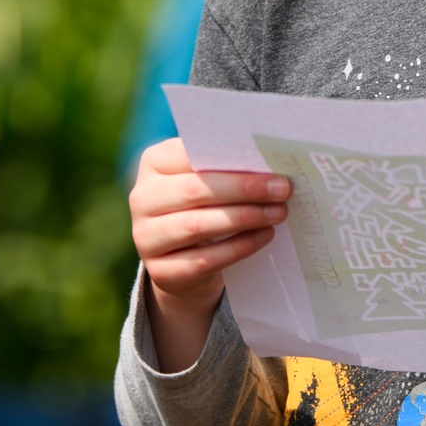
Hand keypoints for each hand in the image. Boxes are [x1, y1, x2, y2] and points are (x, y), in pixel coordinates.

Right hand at [129, 137, 290, 371]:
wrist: (183, 258)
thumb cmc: (204, 204)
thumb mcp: (207, 180)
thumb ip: (227, 167)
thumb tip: (272, 165)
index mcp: (153, 163)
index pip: (189, 155)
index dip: (233, 163)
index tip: (275, 168)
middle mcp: (142, 198)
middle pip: (195, 190)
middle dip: (245, 190)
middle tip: (283, 190)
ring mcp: (146, 236)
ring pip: (198, 225)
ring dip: (245, 218)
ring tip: (278, 213)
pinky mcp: (159, 270)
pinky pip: (204, 259)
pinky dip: (239, 247)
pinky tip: (264, 236)